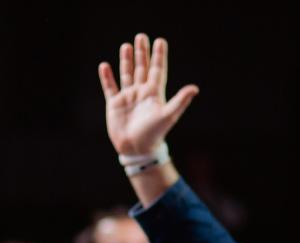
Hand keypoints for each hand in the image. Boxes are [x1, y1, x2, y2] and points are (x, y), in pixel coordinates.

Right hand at [98, 34, 198, 156]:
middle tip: (141, 36)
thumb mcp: (168, 116)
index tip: (160, 41)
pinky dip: (107, 77)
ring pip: (127, 74)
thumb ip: (180, 101)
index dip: (159, 56)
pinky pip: (110, 87)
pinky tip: (105, 66)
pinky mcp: (115, 104)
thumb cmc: (154, 134)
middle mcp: (141, 92)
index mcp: (154, 93)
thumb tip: (194, 88)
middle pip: (142, 68)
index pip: (157, 70)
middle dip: (142, 52)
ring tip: (126, 45)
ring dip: (126, 60)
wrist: (136, 149)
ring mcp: (128, 97)